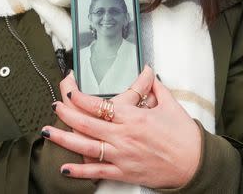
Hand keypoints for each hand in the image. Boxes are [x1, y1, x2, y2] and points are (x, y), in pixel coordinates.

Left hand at [43, 66, 201, 187]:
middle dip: (66, 114)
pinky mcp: (124, 172)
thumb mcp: (170, 105)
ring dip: (64, 139)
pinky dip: (79, 172)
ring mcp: (122, 156)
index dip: (81, 98)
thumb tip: (147, 71)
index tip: (69, 91)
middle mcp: (124, 136)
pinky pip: (97, 172)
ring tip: (47, 132)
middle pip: (87, 123)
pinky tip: (65, 168)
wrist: (194, 164)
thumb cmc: (183, 136)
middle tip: (54, 106)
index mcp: (134, 117)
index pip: (100, 105)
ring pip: (86, 147)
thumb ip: (154, 86)